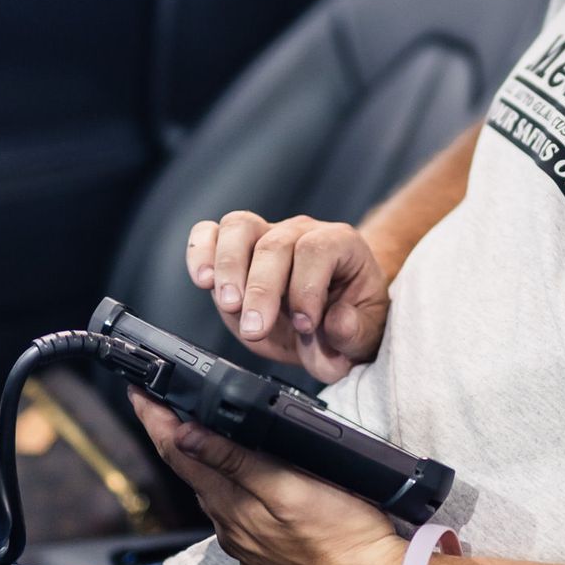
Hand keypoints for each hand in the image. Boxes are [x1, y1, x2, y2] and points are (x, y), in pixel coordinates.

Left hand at [131, 393, 401, 564]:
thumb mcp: (290, 487)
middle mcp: (230, 527)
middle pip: (191, 473)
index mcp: (232, 505)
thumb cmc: (343, 536)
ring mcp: (246, 545)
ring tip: (194, 435)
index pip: (178, 453)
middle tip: (160, 405)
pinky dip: (227, 490)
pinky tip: (240, 483)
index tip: (138, 392)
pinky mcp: (265, 556)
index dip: (154, 419)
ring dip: (199, 463)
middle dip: (172, 437)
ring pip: (213, 495)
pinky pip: (235, 516)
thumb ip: (237, 462)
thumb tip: (185, 436)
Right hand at [186, 211, 389, 381]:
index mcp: (340, 244)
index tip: (305, 325)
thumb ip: (354, 332)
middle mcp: (302, 232)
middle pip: (275, 245)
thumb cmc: (347, 319)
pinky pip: (210, 233)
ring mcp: (266, 234)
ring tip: (230, 304)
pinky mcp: (235, 247)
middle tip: (257, 328)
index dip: (307, 289)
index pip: (317, 250)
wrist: (330, 317)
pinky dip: (200, 253)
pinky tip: (204, 280)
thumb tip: (336, 322)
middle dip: (262, 290)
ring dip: (229, 268)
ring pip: (239, 227)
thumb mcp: (364, 336)